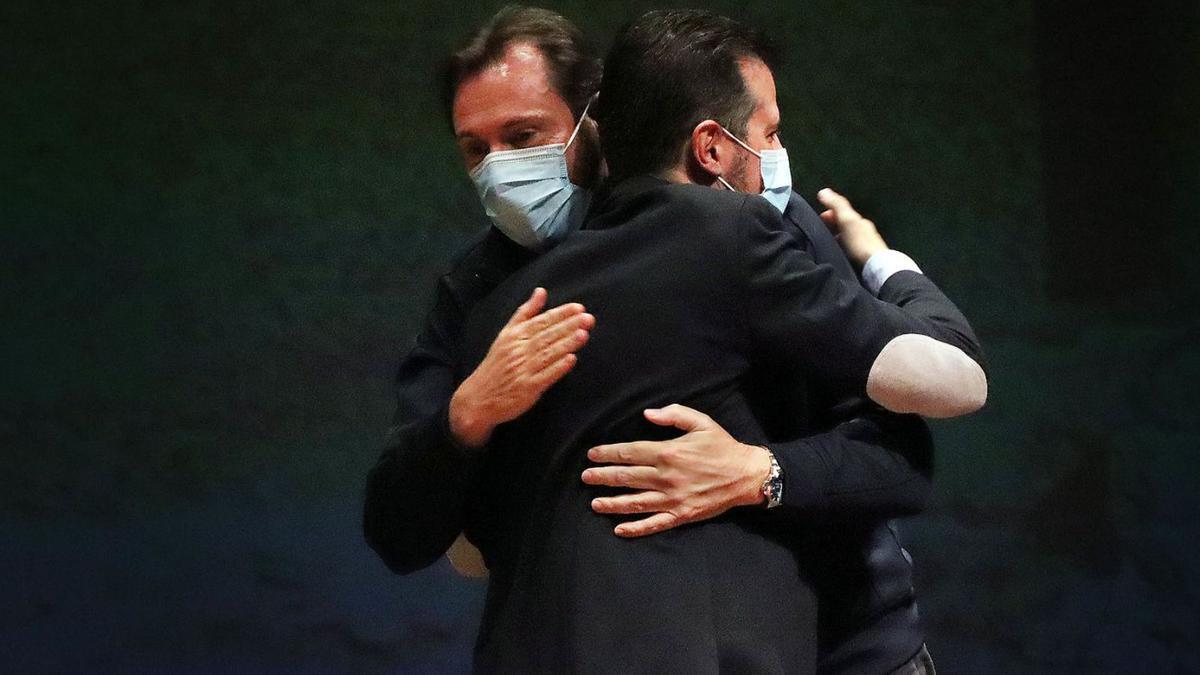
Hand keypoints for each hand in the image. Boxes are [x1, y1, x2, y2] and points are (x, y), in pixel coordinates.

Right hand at [449, 288, 594, 447]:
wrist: (478, 398)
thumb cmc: (496, 364)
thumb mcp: (506, 334)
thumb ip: (526, 313)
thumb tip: (541, 291)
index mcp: (514, 336)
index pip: (541, 322)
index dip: (561, 314)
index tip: (578, 308)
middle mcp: (518, 350)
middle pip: (547, 336)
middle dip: (569, 326)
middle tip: (588, 318)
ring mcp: (523, 370)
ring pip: (548, 353)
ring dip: (566, 344)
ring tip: (584, 334)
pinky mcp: (527, 388)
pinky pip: (545, 376)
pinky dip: (558, 368)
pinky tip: (571, 360)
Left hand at [581, 404, 771, 537]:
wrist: (747, 475)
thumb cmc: (723, 446)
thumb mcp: (701, 422)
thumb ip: (673, 414)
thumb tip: (647, 414)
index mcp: (669, 452)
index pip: (630, 453)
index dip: (608, 454)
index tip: (592, 455)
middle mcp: (667, 476)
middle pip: (627, 478)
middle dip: (603, 477)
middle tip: (585, 478)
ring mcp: (673, 498)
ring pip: (636, 502)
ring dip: (612, 503)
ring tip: (595, 504)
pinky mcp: (682, 515)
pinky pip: (655, 523)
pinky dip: (636, 528)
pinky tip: (619, 530)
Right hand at [817, 188, 887, 267]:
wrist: (875, 266)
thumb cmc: (860, 242)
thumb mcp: (847, 220)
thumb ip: (836, 205)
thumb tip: (823, 191)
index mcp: (860, 220)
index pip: (843, 211)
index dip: (829, 211)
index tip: (818, 217)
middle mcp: (863, 230)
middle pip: (845, 223)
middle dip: (832, 223)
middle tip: (820, 229)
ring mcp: (864, 244)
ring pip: (847, 236)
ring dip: (836, 236)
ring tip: (825, 241)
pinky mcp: (863, 257)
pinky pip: (849, 247)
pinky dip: (841, 246)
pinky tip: (837, 253)